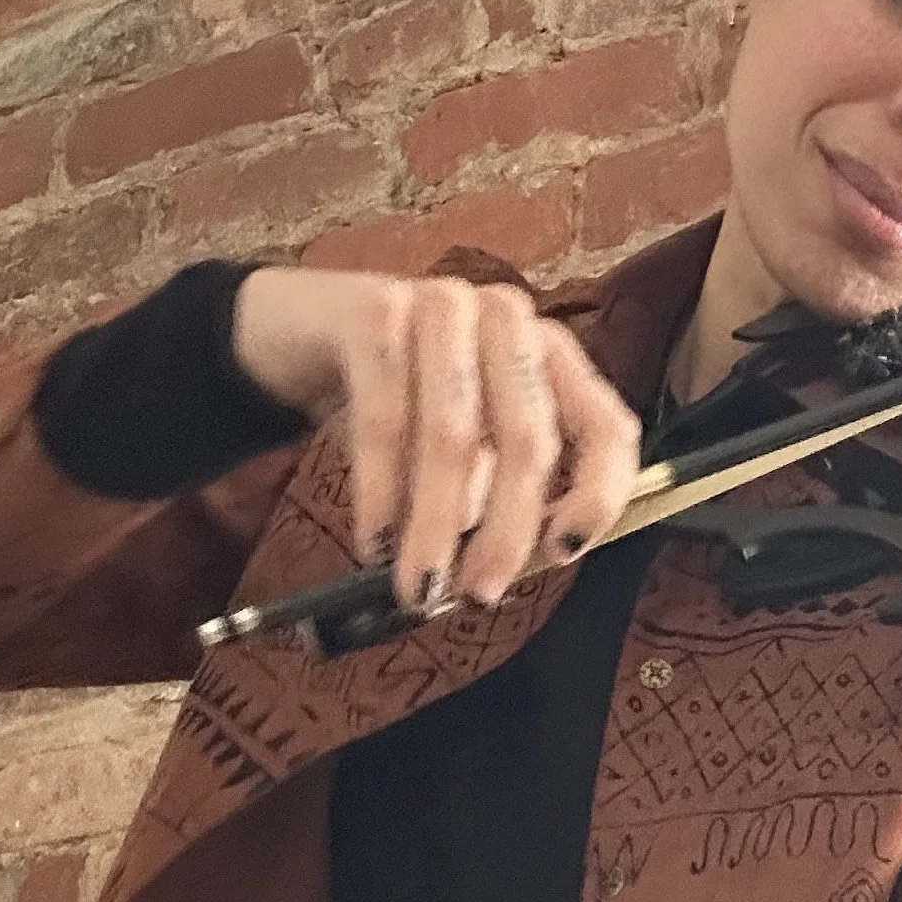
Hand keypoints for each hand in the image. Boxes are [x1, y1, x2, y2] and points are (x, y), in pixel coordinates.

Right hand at [230, 268, 642, 609]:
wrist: (292, 336)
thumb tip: (508, 570)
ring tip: (418, 587)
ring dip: (435, 525)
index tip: (563, 555)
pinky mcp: (374, 309)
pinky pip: (384, 417)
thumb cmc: (394, 402)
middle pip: (528, 440)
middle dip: (503, 533)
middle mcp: (510, 322)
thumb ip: (496, 495)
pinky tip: (374, 541)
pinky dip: (380, 492)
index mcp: (551, 357)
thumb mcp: (461, 452)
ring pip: (454, 435)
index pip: (608, 426)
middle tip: (476, 595)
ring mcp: (445, 306)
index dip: (598, 495)